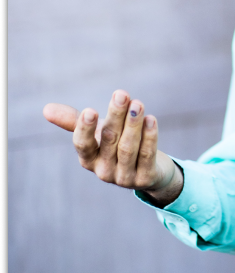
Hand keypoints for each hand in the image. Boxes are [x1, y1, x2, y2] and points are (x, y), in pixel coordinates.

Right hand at [43, 90, 183, 206]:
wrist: (148, 170)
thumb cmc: (116, 146)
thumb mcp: (96, 134)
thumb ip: (75, 121)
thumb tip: (46, 109)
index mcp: (88, 158)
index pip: (83, 145)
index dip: (85, 129)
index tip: (90, 110)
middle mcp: (103, 170)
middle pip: (109, 140)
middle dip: (116, 115)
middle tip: (122, 94)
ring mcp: (124, 177)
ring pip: (128, 148)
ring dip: (133, 124)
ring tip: (138, 104)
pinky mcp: (145, 178)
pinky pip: (146, 155)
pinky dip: (149, 137)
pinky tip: (150, 119)